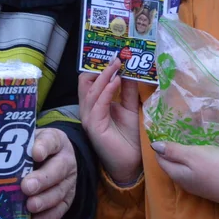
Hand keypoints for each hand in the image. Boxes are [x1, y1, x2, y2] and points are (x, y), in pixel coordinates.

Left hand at [22, 128, 76, 218]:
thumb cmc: (32, 150)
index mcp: (55, 141)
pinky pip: (59, 210)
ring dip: (44, 201)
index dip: (44, 147)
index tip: (35, 153)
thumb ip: (12, 146)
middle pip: (58, 169)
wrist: (53, 160)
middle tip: (26, 187)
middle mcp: (65, 161)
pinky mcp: (67, 200)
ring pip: (59, 192)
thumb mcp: (26, 141)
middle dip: (42, 179)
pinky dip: (47, 218)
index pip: (51, 140)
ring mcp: (68, 182)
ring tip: (30, 206)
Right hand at [79, 59, 141, 185]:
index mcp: (95, 105)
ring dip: (105, 76)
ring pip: (90, 91)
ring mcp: (89, 118)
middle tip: (116, 57)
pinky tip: (117, 81)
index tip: (115, 55)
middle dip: (99, 68)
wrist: (132, 163)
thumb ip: (127, 90)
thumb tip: (129, 70)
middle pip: (85, 83)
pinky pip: (97, 104)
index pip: (90, 81)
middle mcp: (89, 110)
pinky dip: (106, 90)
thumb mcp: (130, 108)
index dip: (100, 67)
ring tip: (118, 65)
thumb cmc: (131, 138)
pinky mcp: (94, 126)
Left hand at [151, 142, 218, 205]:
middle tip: (176, 137)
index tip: (165, 134)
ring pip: (184, 170)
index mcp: (176, 174)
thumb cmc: (213, 166)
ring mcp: (197, 187)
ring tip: (189, 144)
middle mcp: (184, 183)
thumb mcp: (192, 154)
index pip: (161, 160)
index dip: (161, 148)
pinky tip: (202, 157)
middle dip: (171, 153)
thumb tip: (153, 146)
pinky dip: (195, 164)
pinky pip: (196, 173)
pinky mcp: (209, 187)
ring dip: (184, 158)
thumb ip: (173, 151)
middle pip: (172, 166)